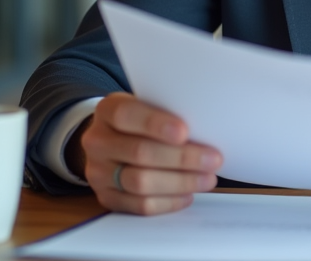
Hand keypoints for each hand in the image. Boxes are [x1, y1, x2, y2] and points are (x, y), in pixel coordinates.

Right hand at [76, 93, 222, 214]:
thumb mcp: (149, 105)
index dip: (155, 124)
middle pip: (139, 152)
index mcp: (107, 110)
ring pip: (140, 182)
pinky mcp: (106, 197)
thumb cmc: (141, 121)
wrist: (111, 140)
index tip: (185, 132)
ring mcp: (98, 172)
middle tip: (213, 159)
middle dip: (182, 158)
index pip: (126, 115)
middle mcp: (97, 141)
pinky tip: (188, 194)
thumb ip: (169, 112)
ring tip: (207, 179)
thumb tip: (206, 127)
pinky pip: (139, 205)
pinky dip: (168, 202)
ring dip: (180, 182)